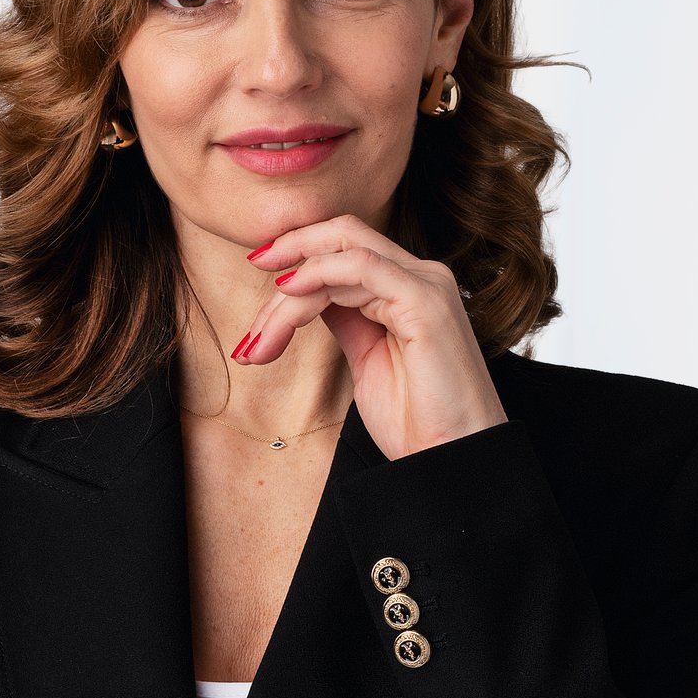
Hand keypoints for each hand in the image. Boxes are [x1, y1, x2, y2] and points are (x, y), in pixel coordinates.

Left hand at [239, 215, 506, 460]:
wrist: (448, 461)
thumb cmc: (415, 420)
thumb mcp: (366, 358)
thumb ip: (345, 319)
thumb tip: (306, 298)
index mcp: (408, 288)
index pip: (345, 249)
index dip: (297, 256)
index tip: (256, 276)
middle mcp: (421, 277)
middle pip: (342, 236)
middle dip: (289, 249)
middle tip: (250, 271)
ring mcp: (426, 285)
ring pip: (342, 254)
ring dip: (288, 295)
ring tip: (260, 338)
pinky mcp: (425, 301)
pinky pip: (362, 267)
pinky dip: (318, 274)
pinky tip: (288, 293)